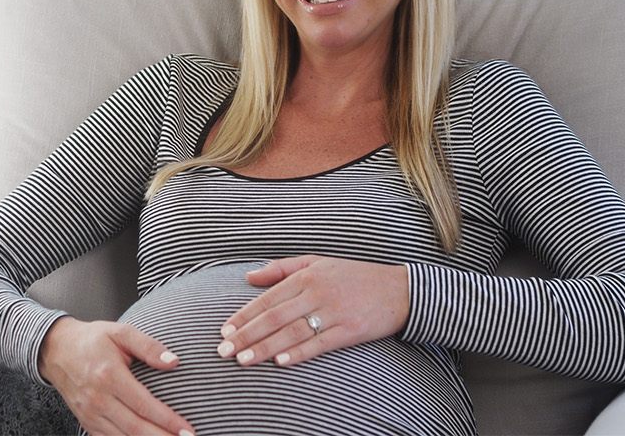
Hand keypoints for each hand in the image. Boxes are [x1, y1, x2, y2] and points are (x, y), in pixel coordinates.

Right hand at [39, 316, 196, 435]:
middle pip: (136, 428)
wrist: (56, 350)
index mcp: (109, 375)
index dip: (168, 420)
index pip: (144, 405)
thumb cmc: (91, 340)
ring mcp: (90, 413)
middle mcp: (98, 399)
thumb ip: (148, 346)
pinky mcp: (87, 422)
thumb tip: (173, 361)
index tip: (187, 429)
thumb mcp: (120, 332)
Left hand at [214, 255, 408, 367]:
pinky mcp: (349, 330)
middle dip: (246, 335)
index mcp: (307, 275)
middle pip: (274, 317)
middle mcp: (317, 292)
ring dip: (265, 348)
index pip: (267, 299)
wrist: (400, 290)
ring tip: (243, 360)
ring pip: (292, 332)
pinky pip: (319, 343)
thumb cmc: (354, 276)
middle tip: (224, 351)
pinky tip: (280, 361)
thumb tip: (248, 276)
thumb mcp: (318, 262)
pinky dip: (299, 353)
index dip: (243, 316)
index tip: (224, 331)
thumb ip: (281, 268)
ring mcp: (334, 312)